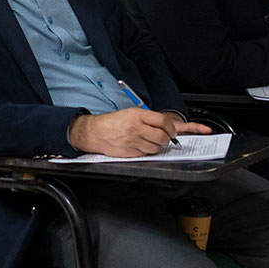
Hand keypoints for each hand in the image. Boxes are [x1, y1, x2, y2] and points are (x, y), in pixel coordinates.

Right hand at [69, 108, 208, 156]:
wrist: (95, 132)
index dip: (172, 127)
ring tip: (151, 141)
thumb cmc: (114, 122)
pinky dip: (148, 152)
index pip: (163, 121)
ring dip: (158, 146)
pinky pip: (146, 154)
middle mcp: (136, 128)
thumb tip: (168, 127)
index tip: (174, 130)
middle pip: (162, 137)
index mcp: (138, 115)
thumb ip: (149, 119)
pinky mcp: (129, 152)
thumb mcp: (131, 113)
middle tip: (166, 137)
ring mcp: (133, 141)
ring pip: (156, 148)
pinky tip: (142, 146)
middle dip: (167, 138)